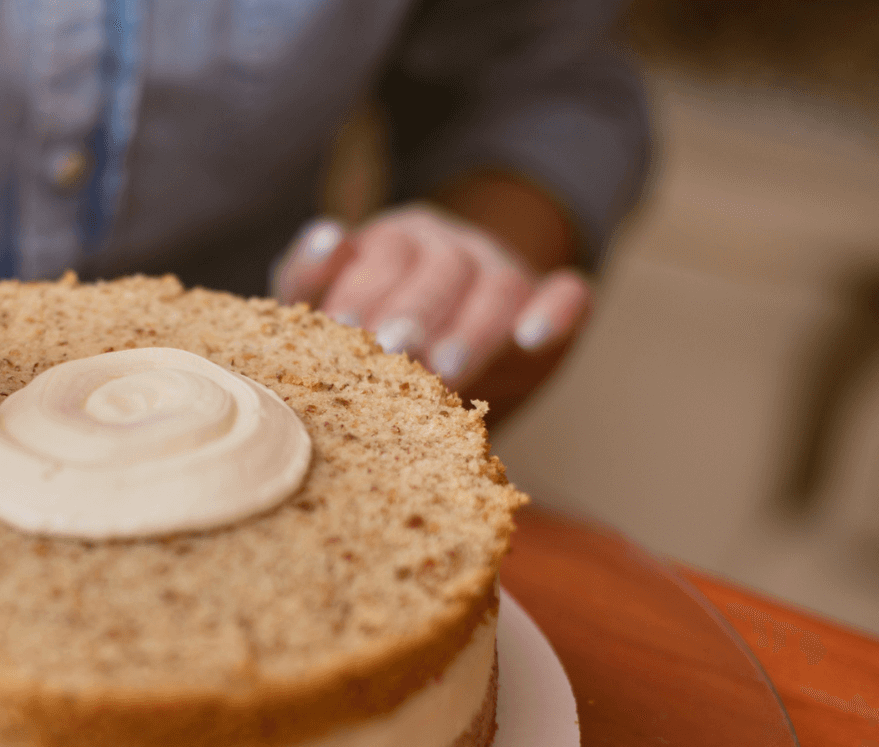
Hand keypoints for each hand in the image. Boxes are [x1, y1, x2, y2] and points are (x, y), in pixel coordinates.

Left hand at [272, 205, 590, 422]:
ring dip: (472, 326)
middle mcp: (446, 247)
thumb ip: (313, 284)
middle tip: (393, 349)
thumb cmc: (371, 325)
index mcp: (389, 244)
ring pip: (497, 285)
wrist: (446, 333)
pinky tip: (532, 336)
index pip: (379, 254)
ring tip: (447, 371)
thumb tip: (322, 243)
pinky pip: (565, 291)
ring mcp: (500, 269)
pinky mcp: (545, 298)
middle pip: (438, 269)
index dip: (360, 286)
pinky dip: (555, 309)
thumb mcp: (327, 305)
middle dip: (415, 310)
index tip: (341, 324)